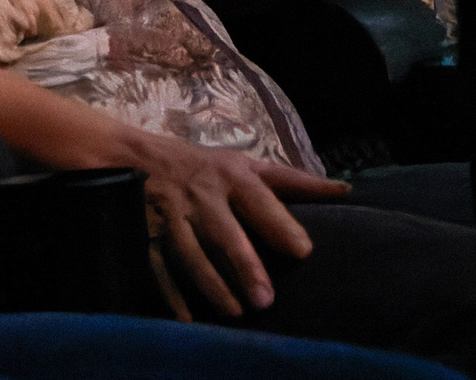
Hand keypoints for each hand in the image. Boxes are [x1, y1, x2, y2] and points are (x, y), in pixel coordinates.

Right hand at [125, 129, 345, 319]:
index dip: (280, 225)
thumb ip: (295, 182)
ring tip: (235, 313)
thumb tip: (345, 190)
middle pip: (224, 233)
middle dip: (244, 265)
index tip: (303, 251)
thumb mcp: (247, 166)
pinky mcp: (145, 233)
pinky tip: (188, 319)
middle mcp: (202, 195)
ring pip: (192, 253)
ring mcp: (171, 215)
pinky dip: (171, 293)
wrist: (130, 156)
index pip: (260, 201)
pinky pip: (158, 266)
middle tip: (264, 300)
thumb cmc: (204, 167)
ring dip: (211, 284)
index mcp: (231, 176)